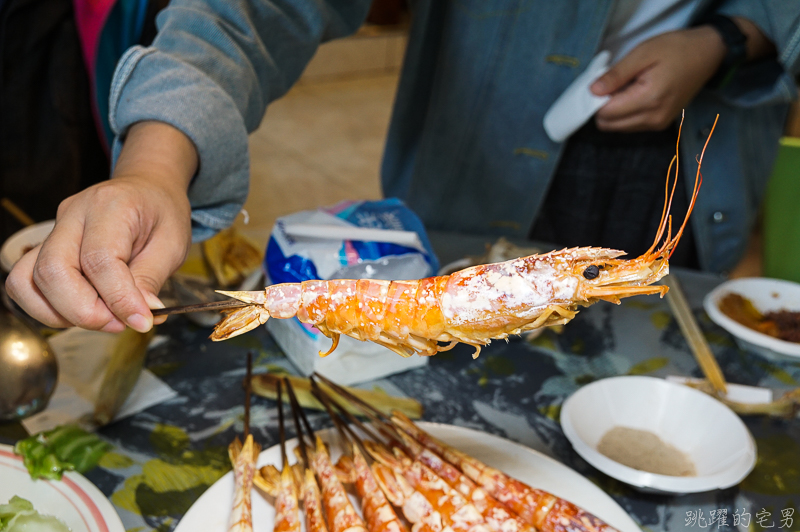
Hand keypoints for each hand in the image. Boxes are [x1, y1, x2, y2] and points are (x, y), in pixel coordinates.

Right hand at [5, 122, 196, 332]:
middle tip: (120, 322)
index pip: (100, 260)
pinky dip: (47, 307)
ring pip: (27, 280)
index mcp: (111, 206)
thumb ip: (152, 279)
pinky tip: (82, 309)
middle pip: (53, 270)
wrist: (147, 189)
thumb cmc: (161, 212)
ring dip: (61, 313)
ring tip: (103, 317)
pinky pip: (25, 283)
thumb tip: (140, 316)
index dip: (119, 299)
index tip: (141, 321)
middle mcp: (73, 214)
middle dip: (84, 311)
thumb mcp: (173, 244)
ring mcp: (54, 229)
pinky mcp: (45, 245)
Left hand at [591, 27, 725, 131]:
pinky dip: (625, 112)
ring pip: (618, 127)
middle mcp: (654, 118)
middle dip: (603, 106)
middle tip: (612, 84)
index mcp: (650, 99)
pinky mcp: (660, 124)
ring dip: (615, 110)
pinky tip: (634, 94)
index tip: (600, 83)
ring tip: (627, 86)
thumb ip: (616, 75)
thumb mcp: (642, 53)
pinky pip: (631, 125)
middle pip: (609, 125)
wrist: (707, 54)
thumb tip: (593, 91)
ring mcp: (658, 124)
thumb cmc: (677, 49)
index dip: (596, 100)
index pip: (606, 114)